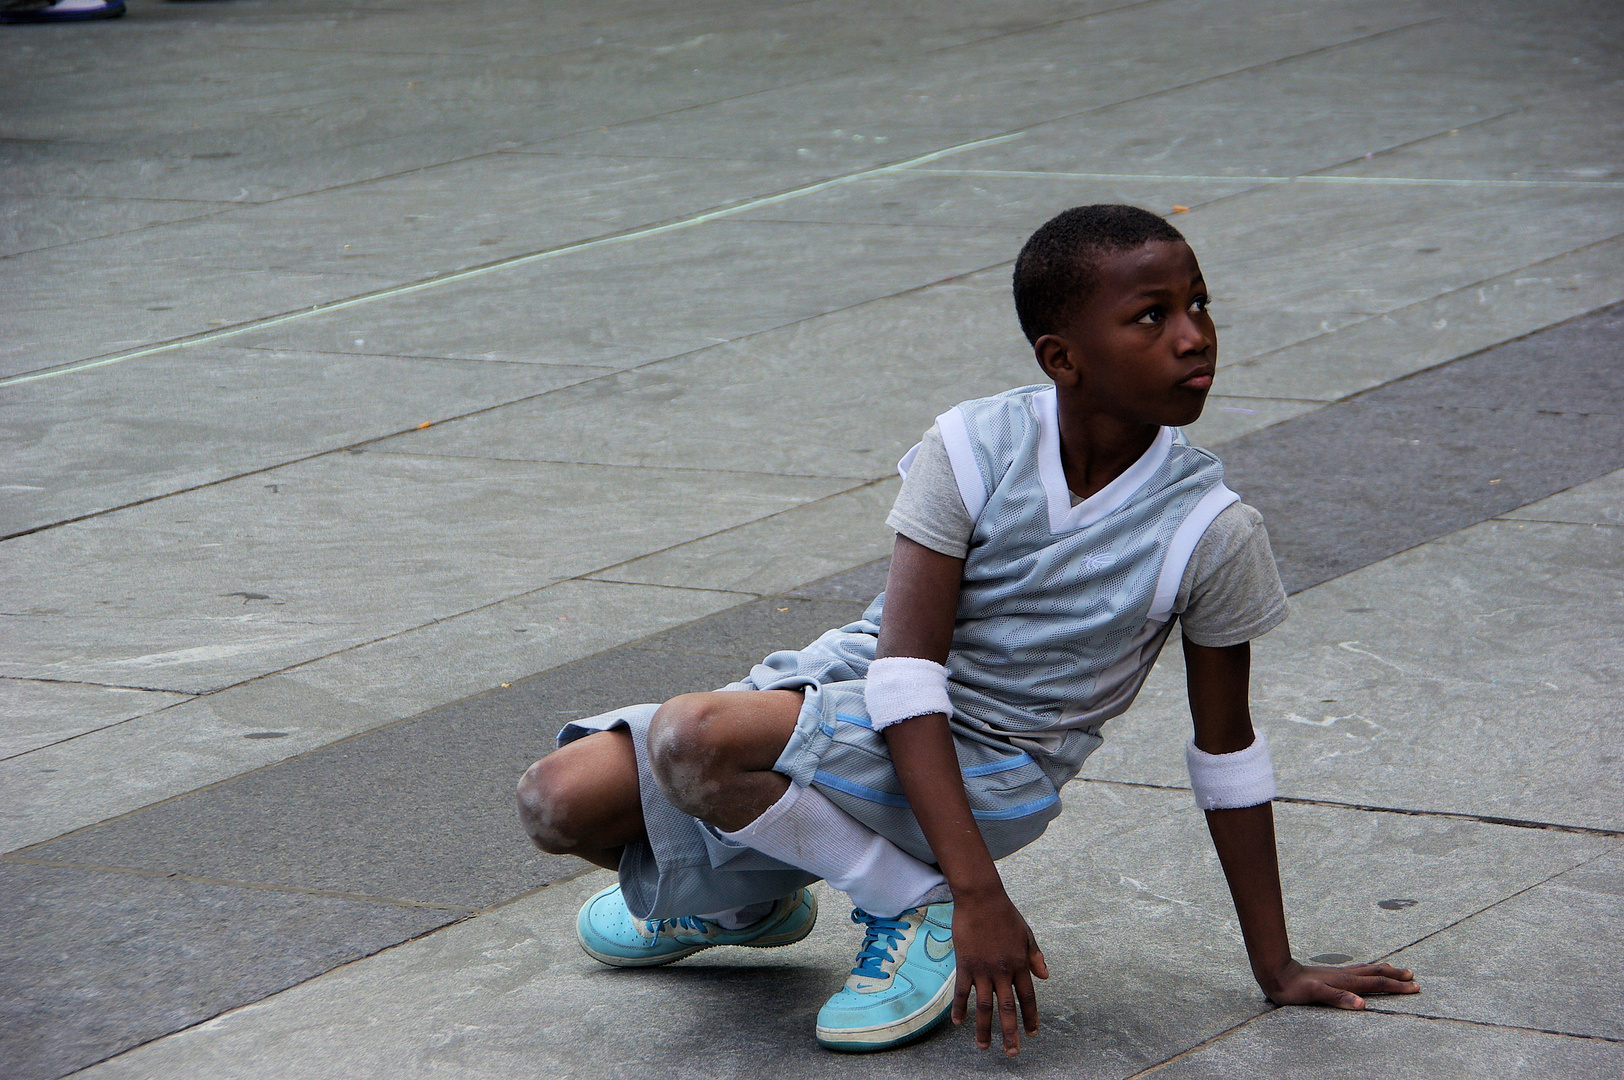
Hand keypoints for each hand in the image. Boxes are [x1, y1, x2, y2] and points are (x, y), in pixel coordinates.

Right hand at [949, 890, 1048, 1055]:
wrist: (981, 899)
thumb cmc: (1005, 914)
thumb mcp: (1026, 934)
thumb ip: (1035, 956)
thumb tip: (1045, 977)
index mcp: (1020, 964)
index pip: (1028, 997)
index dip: (1031, 1017)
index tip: (1032, 1034)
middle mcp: (1003, 971)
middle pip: (1007, 1009)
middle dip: (1010, 1033)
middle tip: (1011, 1053)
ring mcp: (983, 969)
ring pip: (984, 1006)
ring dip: (984, 1029)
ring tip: (984, 1046)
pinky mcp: (965, 964)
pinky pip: (962, 992)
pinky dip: (960, 1008)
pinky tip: (958, 1023)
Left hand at [1261, 958, 1418, 1009]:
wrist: (1277, 973)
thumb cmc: (1295, 988)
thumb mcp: (1315, 995)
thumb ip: (1338, 998)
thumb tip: (1362, 1004)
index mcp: (1345, 982)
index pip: (1377, 983)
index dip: (1397, 986)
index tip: (1415, 987)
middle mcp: (1345, 975)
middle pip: (1376, 974)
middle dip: (1396, 976)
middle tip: (1414, 976)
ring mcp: (1338, 973)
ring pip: (1367, 970)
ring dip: (1384, 970)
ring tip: (1396, 969)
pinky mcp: (1331, 974)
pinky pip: (1357, 970)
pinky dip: (1368, 969)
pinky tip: (1366, 970)